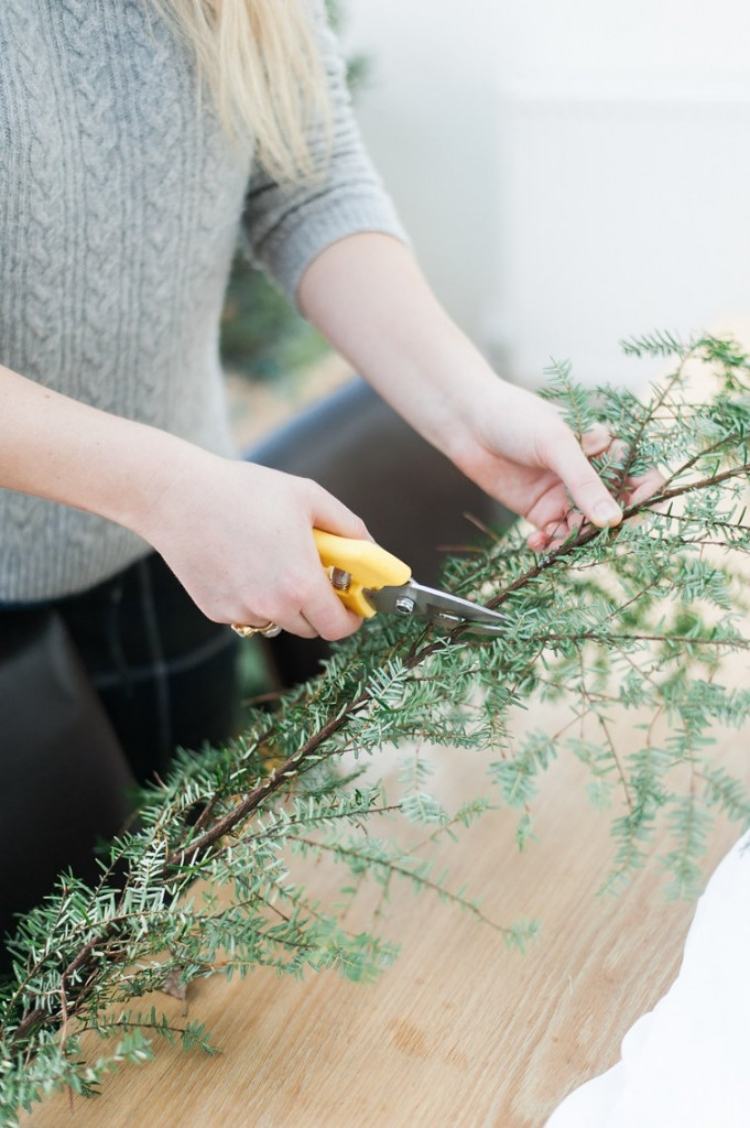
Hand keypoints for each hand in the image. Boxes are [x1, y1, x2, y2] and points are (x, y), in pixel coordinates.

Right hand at [137, 451, 369, 638]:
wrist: (177, 496)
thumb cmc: (244, 491)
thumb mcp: (308, 497)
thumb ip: (349, 526)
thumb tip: (371, 549)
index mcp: (300, 584)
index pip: (338, 627)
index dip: (352, 617)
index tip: (354, 604)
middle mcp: (271, 608)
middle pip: (310, 628)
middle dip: (320, 606)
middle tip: (315, 575)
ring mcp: (241, 612)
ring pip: (278, 621)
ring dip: (286, 603)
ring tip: (273, 561)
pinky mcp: (215, 611)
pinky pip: (247, 613)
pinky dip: (253, 597)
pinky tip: (241, 562)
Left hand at [450, 379, 663, 551]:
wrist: (467, 421)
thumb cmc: (516, 418)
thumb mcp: (556, 445)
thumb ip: (585, 484)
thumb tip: (613, 521)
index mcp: (605, 449)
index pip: (642, 478)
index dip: (645, 498)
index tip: (628, 513)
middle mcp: (590, 475)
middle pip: (616, 511)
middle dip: (605, 528)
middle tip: (584, 533)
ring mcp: (566, 495)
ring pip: (586, 530)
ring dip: (575, 541)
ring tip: (553, 539)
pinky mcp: (541, 511)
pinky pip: (557, 537)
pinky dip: (551, 545)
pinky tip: (536, 541)